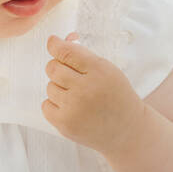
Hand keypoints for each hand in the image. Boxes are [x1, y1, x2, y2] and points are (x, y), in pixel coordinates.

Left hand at [42, 31, 145, 155]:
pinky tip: (71, 108)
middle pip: (53, 68)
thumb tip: (56, 42)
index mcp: (99, 71)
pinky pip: (46, 105)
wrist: (126, 130)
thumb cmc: (115, 96)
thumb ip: (83, 55)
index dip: (55, 45)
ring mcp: (74, 108)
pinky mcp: (65, 124)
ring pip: (49, 86)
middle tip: (70, 75)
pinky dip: (54, 105)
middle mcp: (86, 89)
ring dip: (59, 88)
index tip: (52, 42)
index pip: (67, 52)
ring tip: (77, 96)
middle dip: (58, 68)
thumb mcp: (108, 70)